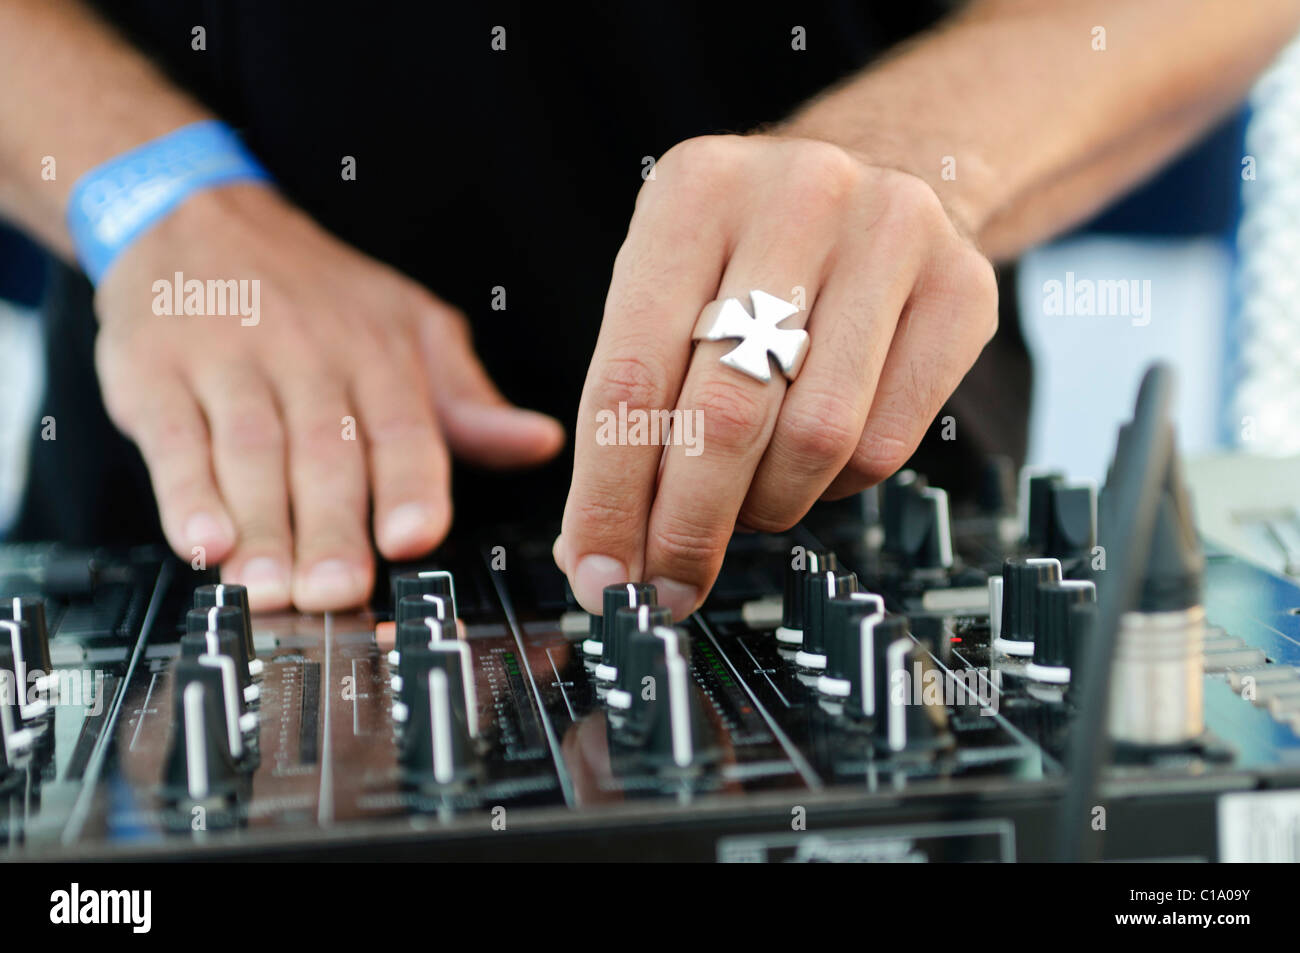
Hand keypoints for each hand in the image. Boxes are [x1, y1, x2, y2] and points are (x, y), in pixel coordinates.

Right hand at [94, 184, 563, 610]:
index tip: (414, 538)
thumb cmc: (318, 293)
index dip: (410, 486)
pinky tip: (202, 540)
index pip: (403, 428)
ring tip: (271, 587)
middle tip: (337, 592)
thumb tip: (540, 442)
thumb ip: (468, 401)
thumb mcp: (410, 327)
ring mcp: (229, 362)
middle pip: (325, 454)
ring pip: (252, 452)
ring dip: (262, 526)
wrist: (198, 217)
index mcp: (379, 354)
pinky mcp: (156, 372)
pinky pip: (174, 437)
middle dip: (332, 528)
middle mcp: (308, 357)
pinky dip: (186, 492)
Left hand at [556, 134, 996, 618]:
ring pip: (815, 441)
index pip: (629, 377)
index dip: (609, 497)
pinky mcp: (963, 290)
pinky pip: (885, 446)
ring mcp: (893, 236)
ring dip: (766, 504)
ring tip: (745, 495)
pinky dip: (833, 486)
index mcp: (694, 193)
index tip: (600, 576)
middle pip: (725, 416)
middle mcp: (798, 197)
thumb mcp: (668, 291)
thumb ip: (628, 410)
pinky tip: (811, 461)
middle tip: (671, 583)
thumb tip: (603, 558)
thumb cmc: (751, 255)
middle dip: (687, 526)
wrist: (887, 168)